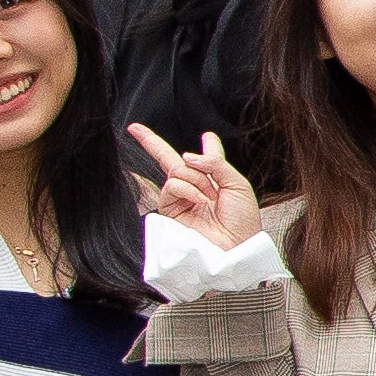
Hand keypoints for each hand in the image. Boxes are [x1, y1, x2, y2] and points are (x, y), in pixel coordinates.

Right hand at [127, 125, 261, 248]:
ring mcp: (181, 199)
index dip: (208, 145)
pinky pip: (172, 185)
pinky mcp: (170, 210)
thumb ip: (215, 163)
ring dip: (196, 179)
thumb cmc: (241, 220)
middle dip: (151, 142)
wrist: (234, 248)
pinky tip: (200, 200)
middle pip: (172, 160)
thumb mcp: (237, 185)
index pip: (209, 159)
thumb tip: (186, 156)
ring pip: (177, 170)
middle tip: (134, 128)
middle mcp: (197, 188)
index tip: (207, 135)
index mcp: (218, 181)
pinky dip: (188, 189)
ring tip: (209, 197)